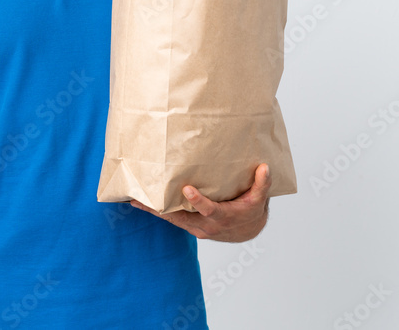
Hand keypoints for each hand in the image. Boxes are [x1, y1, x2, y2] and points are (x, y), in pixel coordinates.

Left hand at [130, 164, 271, 241]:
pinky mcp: (189, 225)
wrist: (245, 231)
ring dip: (153, 211)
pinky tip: (142, 204)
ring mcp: (195, 227)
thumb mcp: (259, 199)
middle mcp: (206, 225)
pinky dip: (157, 212)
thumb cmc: (251, 211)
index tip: (186, 190)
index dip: (198, 201)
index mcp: (222, 217)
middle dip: (160, 209)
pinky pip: (171, 218)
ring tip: (133, 200)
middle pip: (179, 217)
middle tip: (140, 199)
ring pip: (171, 219)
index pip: (209, 209)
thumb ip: (262, 184)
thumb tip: (264, 167)